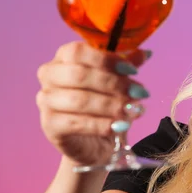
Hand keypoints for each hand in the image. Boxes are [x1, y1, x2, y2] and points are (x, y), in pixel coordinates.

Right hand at [36, 41, 150, 166]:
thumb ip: (128, 64)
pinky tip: (120, 126)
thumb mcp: (118, 79)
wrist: (95, 141)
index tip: (133, 70)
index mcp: (63, 57)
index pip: (78, 51)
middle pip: (78, 75)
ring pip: (79, 100)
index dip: (107, 59)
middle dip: (113, 84)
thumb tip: (146, 53)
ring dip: (111, 105)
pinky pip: (76, 123)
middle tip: (138, 92)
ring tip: (133, 110)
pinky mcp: (50, 126)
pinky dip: (102, 124)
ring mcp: (46, 101)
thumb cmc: (104, 102)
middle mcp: (49, 76)